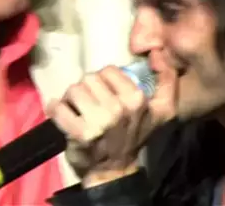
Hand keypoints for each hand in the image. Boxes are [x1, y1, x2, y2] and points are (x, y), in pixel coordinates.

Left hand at [47, 58, 177, 186]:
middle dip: (87, 90)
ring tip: (77, 111)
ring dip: (71, 99)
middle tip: (89, 105)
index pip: (108, 71)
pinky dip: (56, 109)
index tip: (104, 95)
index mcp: (137, 98)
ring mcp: (99, 121)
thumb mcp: (162, 111)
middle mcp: (119, 108)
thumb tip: (159, 54)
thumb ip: (168, 82)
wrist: (115, 170)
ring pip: (73, 90)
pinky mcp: (80, 133)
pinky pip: (58, 107)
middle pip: (88, 78)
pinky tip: (63, 115)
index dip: (103, 82)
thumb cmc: (134, 136)